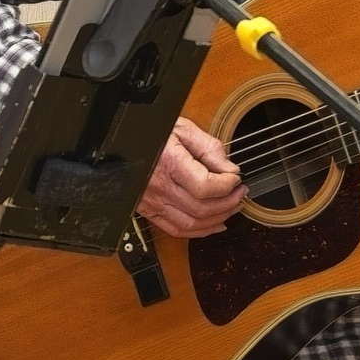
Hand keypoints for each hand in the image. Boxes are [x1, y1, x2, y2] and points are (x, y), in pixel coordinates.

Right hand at [137, 118, 245, 237]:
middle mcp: (159, 187)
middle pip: (202, 208)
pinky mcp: (149, 211)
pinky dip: (199, 231)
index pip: (205, 186)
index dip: (226, 185)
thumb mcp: (181, 128)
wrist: (120, 143)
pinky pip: (177, 230)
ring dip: (218, 218)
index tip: (236, 178)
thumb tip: (230, 169)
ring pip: (192, 223)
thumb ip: (209, 148)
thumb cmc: (149, 133)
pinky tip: (215, 224)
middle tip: (240, 192)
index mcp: (168, 163)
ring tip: (232, 207)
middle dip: (228, 203)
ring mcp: (153, 202)